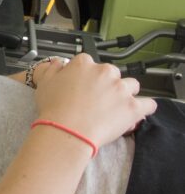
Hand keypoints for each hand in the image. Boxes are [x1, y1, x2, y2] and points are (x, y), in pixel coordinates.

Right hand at [34, 54, 156, 146]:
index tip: (83, 85)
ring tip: (117, 106)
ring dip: (126, 93)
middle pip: (112, 72)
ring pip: (132, 85)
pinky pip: (149, 104)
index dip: (85, 75)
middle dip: (107, 83)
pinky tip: (136, 112)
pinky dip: (144, 108)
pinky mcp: (133, 107)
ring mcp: (121, 89)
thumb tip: (58, 63)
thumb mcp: (44, 84)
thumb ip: (52, 69)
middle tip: (98, 98)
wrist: (67, 131)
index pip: (88, 62)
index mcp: (83, 65)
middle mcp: (105, 72)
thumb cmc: (54, 109)